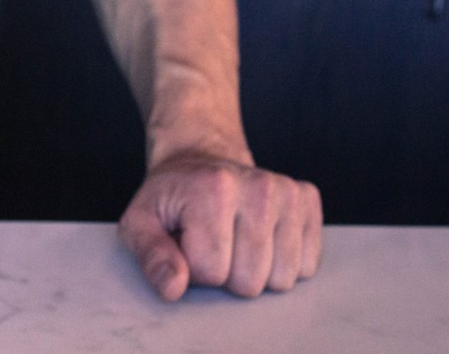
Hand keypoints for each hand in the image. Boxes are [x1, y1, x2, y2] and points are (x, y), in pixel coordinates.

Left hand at [118, 153, 322, 300]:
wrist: (200, 160)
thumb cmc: (170, 198)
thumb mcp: (140, 223)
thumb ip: (151, 256)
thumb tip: (174, 288)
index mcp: (213, 188)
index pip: (212, 271)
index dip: (194, 270)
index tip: (187, 244)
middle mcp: (258, 186)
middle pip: (250, 281)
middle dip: (226, 274)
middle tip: (212, 243)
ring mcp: (288, 192)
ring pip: (281, 279)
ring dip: (255, 271)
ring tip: (235, 240)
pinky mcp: (307, 200)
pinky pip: (306, 267)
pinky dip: (281, 262)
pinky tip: (260, 237)